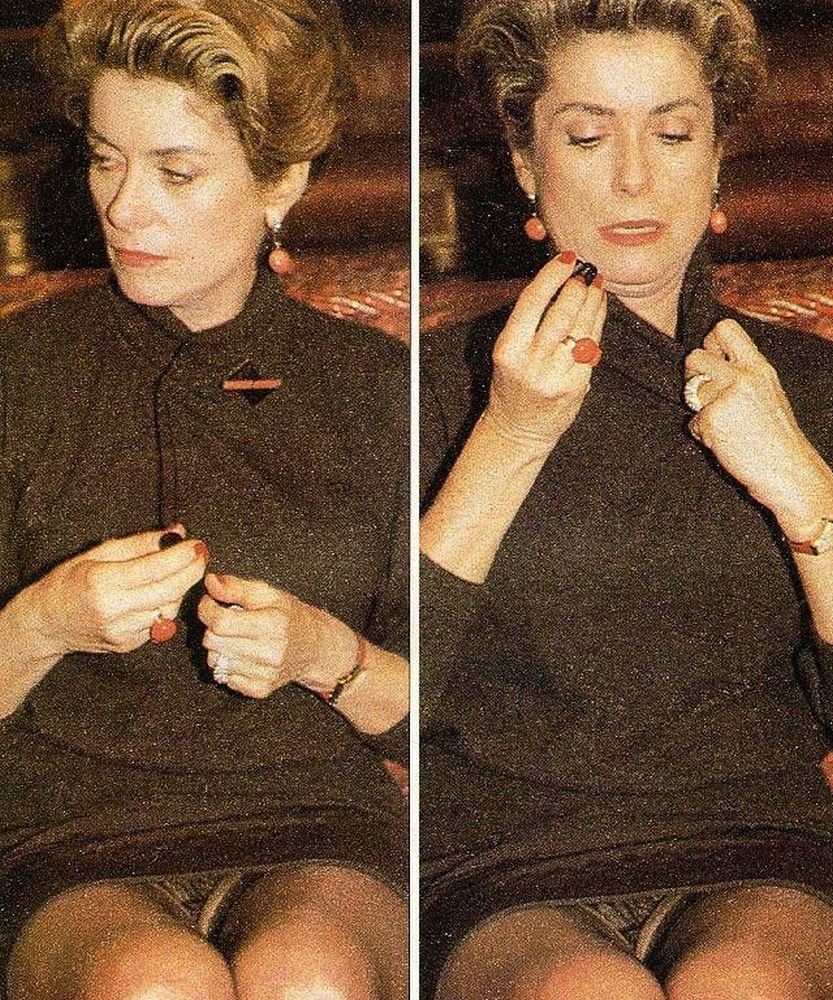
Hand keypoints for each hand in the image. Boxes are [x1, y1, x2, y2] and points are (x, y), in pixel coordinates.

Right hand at [23, 526, 208, 657]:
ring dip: (180, 589)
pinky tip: (156, 594)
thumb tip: (178, 532)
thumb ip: (140, 543)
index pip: (156, 568)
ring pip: (169, 608)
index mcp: (103, 582)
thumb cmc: (69, 581)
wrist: (46, 623)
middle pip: (171, 591)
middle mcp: (114, 610)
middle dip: (193, 571)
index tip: (198, 544)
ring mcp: (122, 632)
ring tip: (175, 573)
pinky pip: (159, 623)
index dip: (183, 556)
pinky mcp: (128, 645)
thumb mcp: (98, 553)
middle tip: (201, 556)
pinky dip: (164, 605)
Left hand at [198, 572, 357, 699]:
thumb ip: (236, 587)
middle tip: (227, 620)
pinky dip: (227, 666)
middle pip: (213, 641)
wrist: (314, 647)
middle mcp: (269, 653)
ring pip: (214, 661)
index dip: (207, 609)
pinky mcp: (260, 689)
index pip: (221, 622)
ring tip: (237, 639)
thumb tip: (210, 582)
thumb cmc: (289, 616)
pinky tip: (242, 656)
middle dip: (213, 628)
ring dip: (219, 648)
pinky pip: (224, 678)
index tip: (209, 602)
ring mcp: (264, 674)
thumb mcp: (268, 594)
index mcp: (271, 624)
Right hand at [485, 252, 605, 450]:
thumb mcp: (509, 351)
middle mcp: (531, 363)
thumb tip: (557, 280)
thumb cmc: (513, 383)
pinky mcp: (577, 385)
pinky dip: (597, 322)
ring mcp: (556, 376)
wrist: (519, 428)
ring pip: (581, 328)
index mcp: (508, 350)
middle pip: (561, 313)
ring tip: (595, 284)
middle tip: (584, 271)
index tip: (566, 258)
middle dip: (577, 286)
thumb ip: (528, 321)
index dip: (552, 275)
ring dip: (592, 300)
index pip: (531, 302)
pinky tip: (598, 308)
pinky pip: (592, 346)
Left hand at [685, 319, 832, 538]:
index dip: (710, 343)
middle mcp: (743, 377)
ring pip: (690, 391)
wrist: (789, 473)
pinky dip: (702, 434)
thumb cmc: (776, 438)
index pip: (724, 329)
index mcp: (759, 367)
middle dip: (693, 374)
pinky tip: (724, 441)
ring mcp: (726, 398)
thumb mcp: (767, 393)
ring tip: (722, 423)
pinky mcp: (712, 421)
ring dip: (698, 408)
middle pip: (694, 356)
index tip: (713, 363)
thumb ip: (742, 375)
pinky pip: (691, 422)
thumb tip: (709, 363)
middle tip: (706, 394)